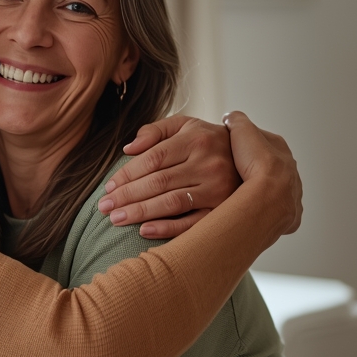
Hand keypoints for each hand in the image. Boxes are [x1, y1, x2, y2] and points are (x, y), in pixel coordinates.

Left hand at [98, 114, 241, 238]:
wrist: (252, 156)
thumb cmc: (208, 140)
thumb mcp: (185, 125)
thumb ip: (155, 130)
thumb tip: (128, 148)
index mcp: (195, 139)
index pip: (152, 159)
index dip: (127, 174)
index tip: (108, 187)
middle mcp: (209, 163)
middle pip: (158, 182)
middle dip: (127, 196)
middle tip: (104, 207)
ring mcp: (219, 188)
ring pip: (172, 203)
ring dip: (141, 213)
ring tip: (116, 219)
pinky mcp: (225, 210)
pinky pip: (193, 223)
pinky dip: (168, 228)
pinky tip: (145, 231)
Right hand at [222, 110, 302, 235]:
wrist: (269, 197)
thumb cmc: (258, 165)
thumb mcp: (241, 131)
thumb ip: (236, 121)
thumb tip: (230, 117)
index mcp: (280, 149)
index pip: (263, 141)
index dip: (246, 142)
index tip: (233, 147)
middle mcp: (290, 171)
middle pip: (271, 166)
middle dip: (257, 168)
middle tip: (238, 172)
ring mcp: (291, 193)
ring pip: (276, 189)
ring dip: (263, 190)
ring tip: (243, 194)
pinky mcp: (288, 214)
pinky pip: (277, 210)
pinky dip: (266, 209)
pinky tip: (253, 210)